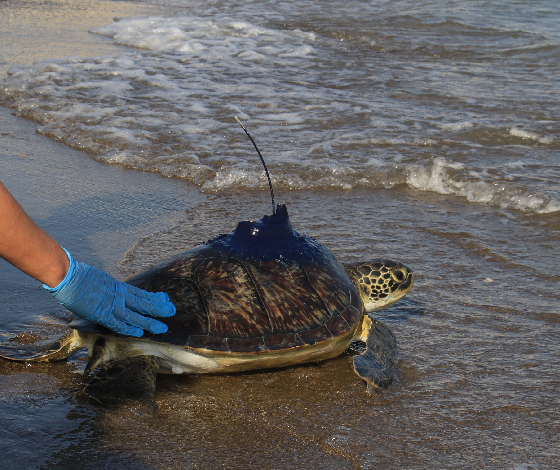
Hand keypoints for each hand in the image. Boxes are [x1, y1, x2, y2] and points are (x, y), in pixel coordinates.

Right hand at [44, 248, 174, 336]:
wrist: (69, 276)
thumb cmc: (81, 277)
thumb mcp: (101, 280)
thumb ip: (109, 288)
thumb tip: (112, 291)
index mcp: (119, 287)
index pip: (141, 293)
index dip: (154, 297)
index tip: (165, 299)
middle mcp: (119, 296)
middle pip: (143, 303)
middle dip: (158, 308)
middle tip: (172, 311)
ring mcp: (112, 305)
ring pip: (135, 315)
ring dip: (149, 322)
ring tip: (162, 327)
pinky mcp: (102, 314)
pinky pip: (117, 323)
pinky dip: (128, 328)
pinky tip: (139, 332)